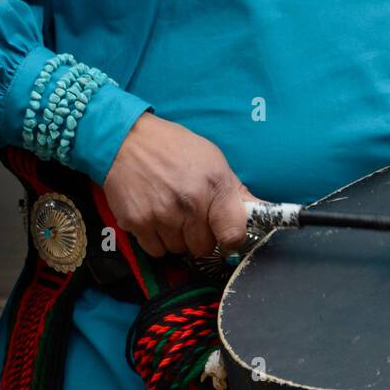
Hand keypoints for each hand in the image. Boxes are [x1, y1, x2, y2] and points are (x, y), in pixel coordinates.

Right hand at [102, 111, 256, 259]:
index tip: (223, 233)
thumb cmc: (173, 147)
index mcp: (213, 185)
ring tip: (169, 209)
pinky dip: (155, 238)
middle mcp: (189, 204)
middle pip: (203, 248)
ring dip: (176, 237)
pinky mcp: (137, 223)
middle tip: (190, 213)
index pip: (233, 235)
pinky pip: (155, 250)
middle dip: (199, 235)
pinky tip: (153, 215)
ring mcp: (161, 216)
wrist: (127, 139)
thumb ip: (235, 191)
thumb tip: (263, 212)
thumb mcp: (212, 160)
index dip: (230, 238)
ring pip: (178, 250)